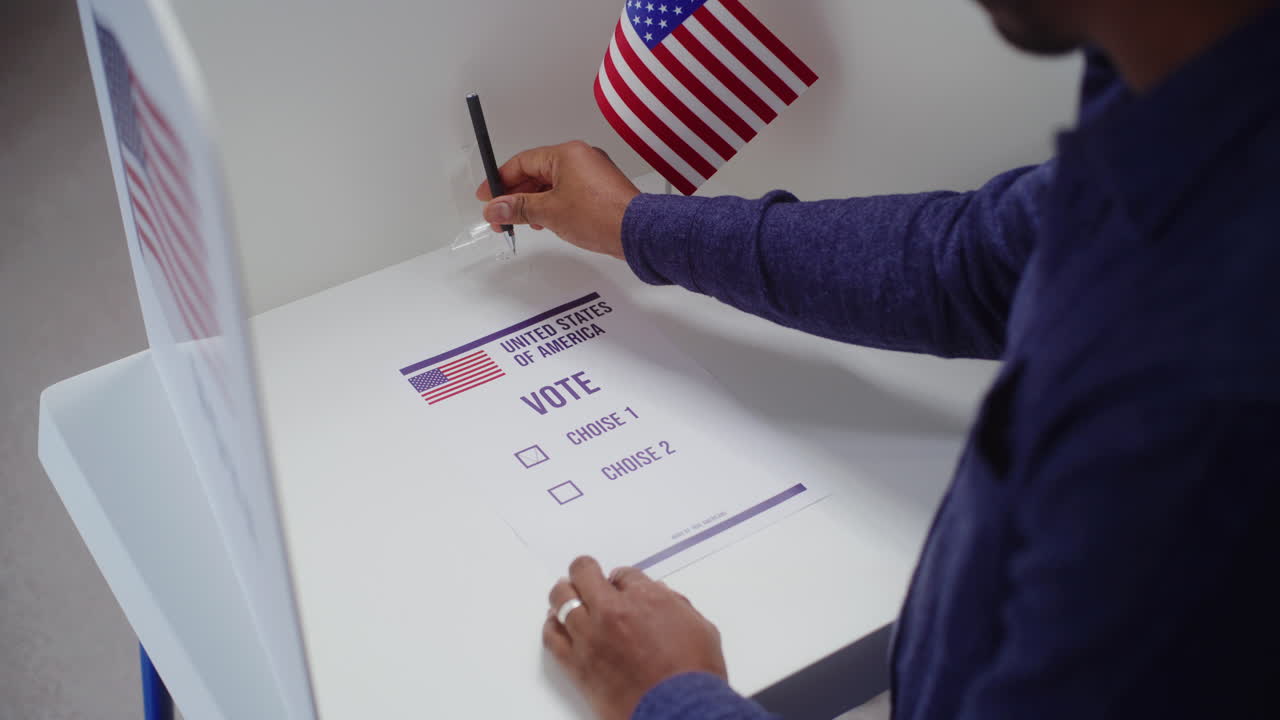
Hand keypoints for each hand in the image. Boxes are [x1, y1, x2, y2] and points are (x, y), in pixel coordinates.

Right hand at [475, 141, 639, 258]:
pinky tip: (545, 222)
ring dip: (533, 203)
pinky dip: (552, 205)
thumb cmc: (602, 215)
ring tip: (521, 222)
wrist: (637, 233)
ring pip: (551, 184)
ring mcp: (592, 174)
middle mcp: (580, 158)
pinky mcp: (599, 191)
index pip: (522, 162)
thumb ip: (518, 208)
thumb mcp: (549, 212)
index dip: (500, 179)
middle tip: (499, 215)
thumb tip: (495, 209)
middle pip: (536, 173)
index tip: (487, 196)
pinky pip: (567, 192)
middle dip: (515, 196)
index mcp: (566, 153)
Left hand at [544, 556, 726, 719]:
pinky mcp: (577, 664)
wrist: (678, 712)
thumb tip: (662, 597)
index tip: (619, 586)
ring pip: (561, 599)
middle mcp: (613, 611)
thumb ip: (677, 606)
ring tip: (564, 593)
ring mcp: (591, 636)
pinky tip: (555, 623)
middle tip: (584, 575)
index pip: (623, 574)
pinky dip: (552, 626)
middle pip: (584, 574)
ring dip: (563, 593)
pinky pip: (552, 637)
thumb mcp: (700, 628)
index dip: (621, 580)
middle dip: (585, 572)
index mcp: (646, 598)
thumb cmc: (693, 675)